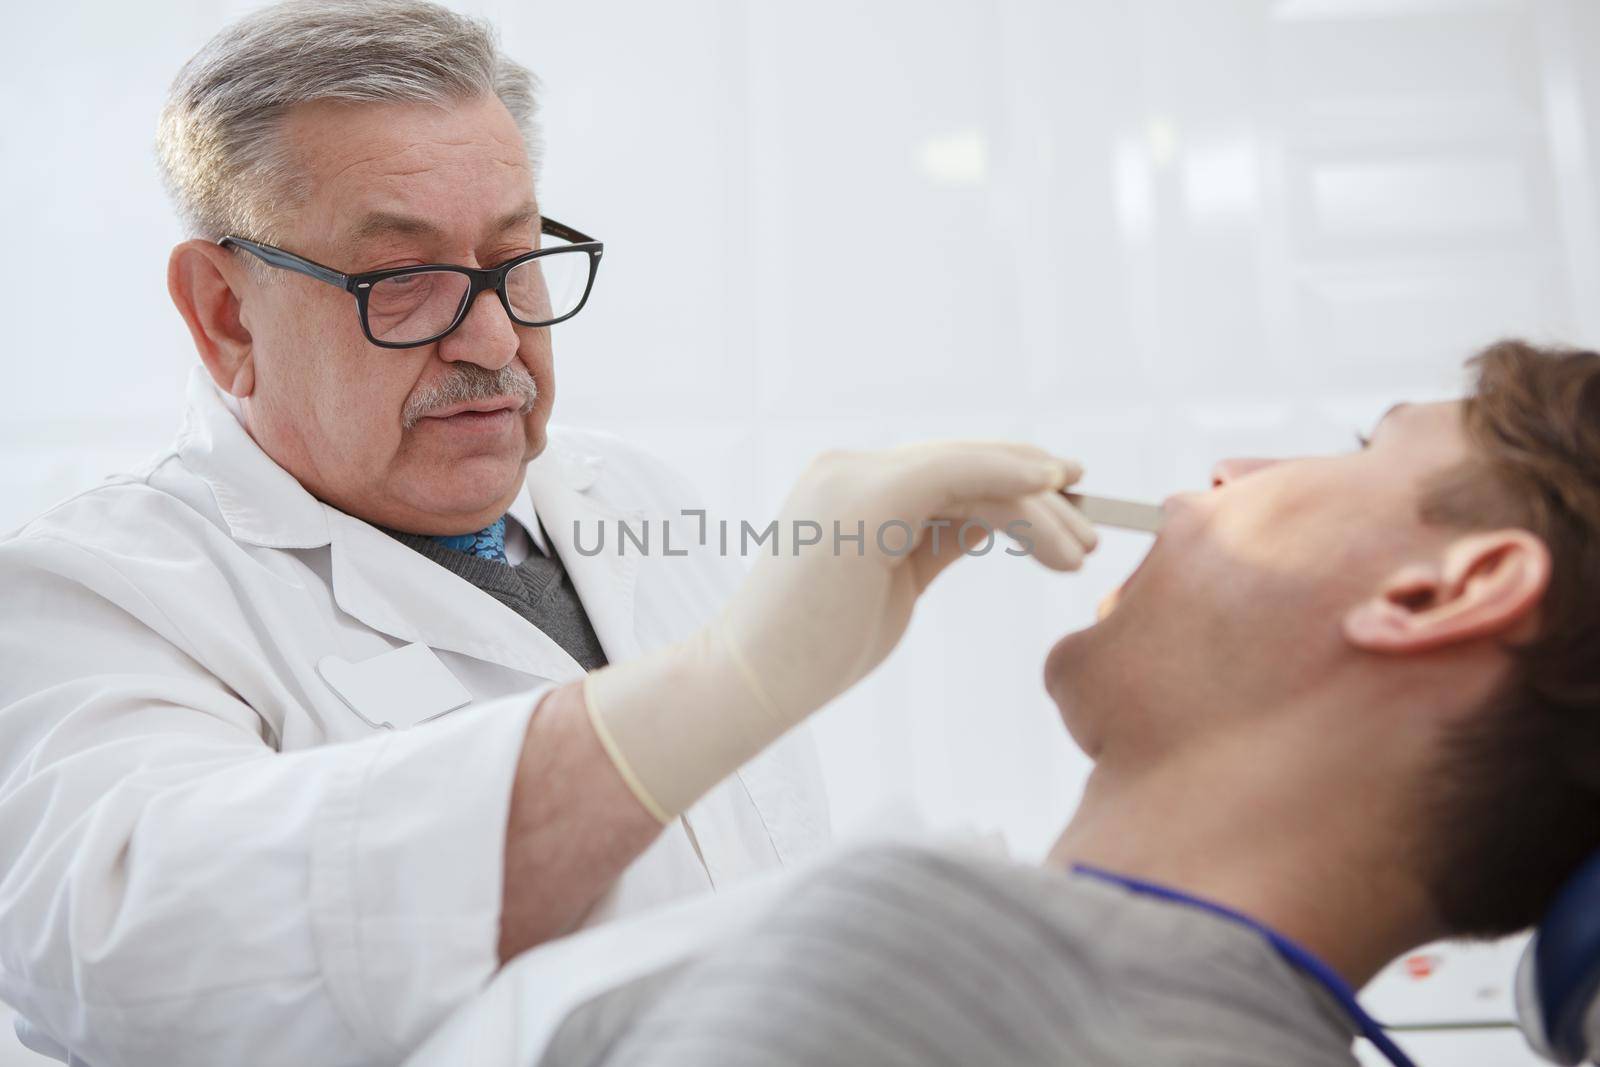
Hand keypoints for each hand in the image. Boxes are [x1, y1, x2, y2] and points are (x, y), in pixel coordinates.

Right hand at [584, 441, 1096, 821]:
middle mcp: (848, 469)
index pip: (951, 473)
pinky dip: (1006, 474)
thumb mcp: (897, 582)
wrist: (750, 684)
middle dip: (1039, 497)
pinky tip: (1051, 490)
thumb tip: (998, 516)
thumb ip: (940, 539)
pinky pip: (951, 472)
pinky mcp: (863, 497)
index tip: (1071, 503)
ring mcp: (851, 477)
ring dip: (1037, 507)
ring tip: (1082, 552)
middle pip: (967, 467)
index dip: (1016, 480)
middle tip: (1093, 534)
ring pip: (969, 472)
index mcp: (853, 488)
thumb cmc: (816, 651)